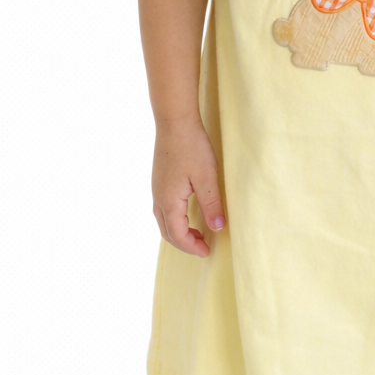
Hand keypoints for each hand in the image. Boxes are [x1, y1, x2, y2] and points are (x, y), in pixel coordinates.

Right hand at [151, 117, 225, 257]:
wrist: (174, 122)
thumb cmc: (191, 147)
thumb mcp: (206, 177)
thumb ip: (212, 204)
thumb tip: (218, 227)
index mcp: (169, 202)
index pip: (178, 235)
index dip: (192, 247)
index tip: (207, 252)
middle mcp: (158, 199)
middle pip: (167, 232)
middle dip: (184, 243)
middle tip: (203, 246)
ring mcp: (156, 189)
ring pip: (163, 221)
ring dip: (179, 232)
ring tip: (198, 233)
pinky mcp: (159, 181)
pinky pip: (163, 210)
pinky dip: (175, 220)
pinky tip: (188, 212)